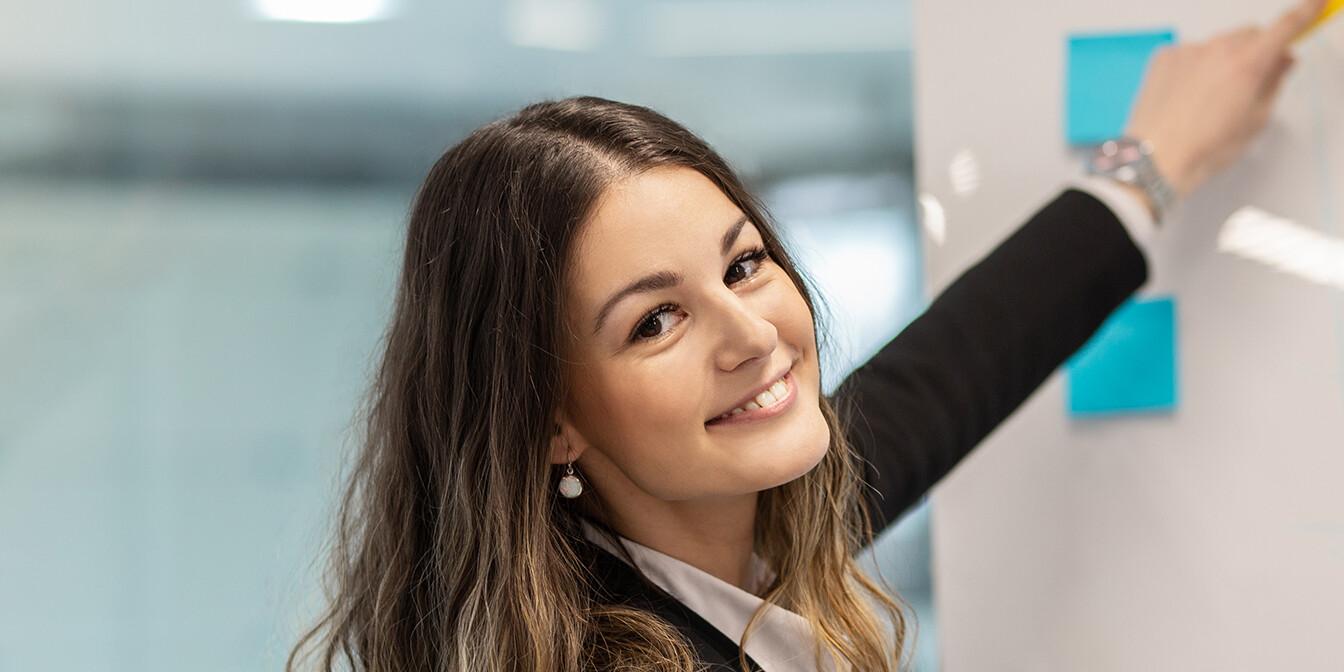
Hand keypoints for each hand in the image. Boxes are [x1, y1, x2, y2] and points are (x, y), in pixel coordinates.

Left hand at [1124, 0, 1326, 198]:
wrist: (1155, 159)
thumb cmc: (1207, 147)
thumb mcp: (1255, 120)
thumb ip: (1275, 82)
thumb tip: (1283, 59)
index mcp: (1248, 63)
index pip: (1286, 27)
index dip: (1306, 12)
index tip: (1318, 1)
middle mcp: (1217, 48)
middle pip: (1249, 35)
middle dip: (1256, 51)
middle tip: (1249, 83)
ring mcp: (1188, 50)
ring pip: (1218, 44)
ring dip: (1222, 60)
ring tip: (1209, 98)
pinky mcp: (1164, 57)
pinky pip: (1190, 53)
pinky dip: (1194, 67)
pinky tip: (1186, 96)